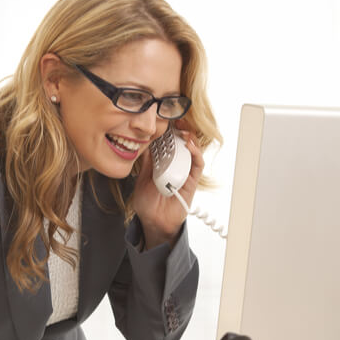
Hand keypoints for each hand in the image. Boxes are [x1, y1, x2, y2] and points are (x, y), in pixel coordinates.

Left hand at [133, 125, 205, 249]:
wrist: (153, 221)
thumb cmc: (148, 202)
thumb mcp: (142, 177)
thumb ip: (146, 161)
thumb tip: (144, 141)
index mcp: (163, 162)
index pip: (168, 141)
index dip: (168, 129)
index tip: (163, 117)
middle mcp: (175, 165)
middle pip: (182, 142)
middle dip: (180, 128)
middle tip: (175, 117)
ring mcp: (184, 172)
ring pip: (192, 150)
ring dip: (189, 137)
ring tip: (183, 128)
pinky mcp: (192, 181)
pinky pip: (197, 165)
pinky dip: (196, 153)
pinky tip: (190, 145)